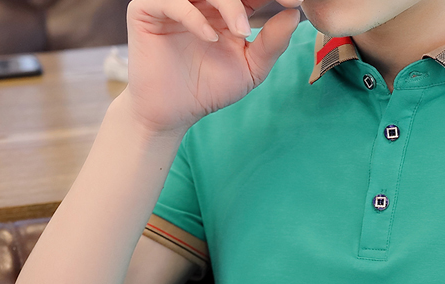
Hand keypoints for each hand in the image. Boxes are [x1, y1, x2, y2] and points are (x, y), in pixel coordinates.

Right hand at [122, 0, 303, 135]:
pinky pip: (174, 2)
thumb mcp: (250, 69)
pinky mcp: (148, 9)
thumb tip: (295, 15)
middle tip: (281, 0)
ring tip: (242, 31)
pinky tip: (210, 38)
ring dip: (229, 4)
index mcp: (227, 8)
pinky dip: (194, 17)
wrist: (173, 112)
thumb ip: (272, 44)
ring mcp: (175, 1)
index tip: (296, 1)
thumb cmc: (210, 89)